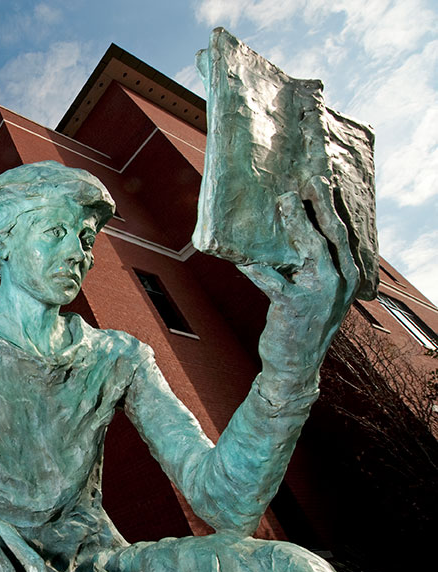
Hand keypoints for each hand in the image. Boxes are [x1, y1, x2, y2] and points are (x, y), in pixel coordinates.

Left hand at [239, 176, 360, 374]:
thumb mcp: (314, 293)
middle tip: (303, 184)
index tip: (320, 183)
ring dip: (295, 224)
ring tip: (282, 203)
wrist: (294, 366)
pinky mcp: (295, 308)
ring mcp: (320, 295)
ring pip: (310, 251)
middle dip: (317, 206)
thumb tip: (294, 235)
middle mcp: (340, 283)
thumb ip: (311, 267)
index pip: (342, 237)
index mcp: (348, 278)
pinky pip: (273, 282)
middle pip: (330, 236)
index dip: (331, 209)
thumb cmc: (300, 325)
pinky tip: (244, 259)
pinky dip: (258, 269)